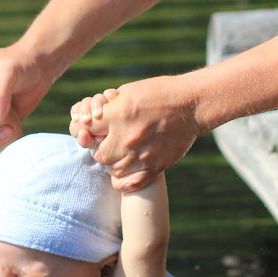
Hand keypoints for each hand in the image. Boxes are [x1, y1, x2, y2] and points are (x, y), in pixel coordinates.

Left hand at [70, 75, 201, 190]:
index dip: (86, 131)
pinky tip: (125, 171)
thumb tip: (91, 120)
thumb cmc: (159, 94)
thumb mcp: (129, 92)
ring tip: (121, 154)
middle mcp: (127, 137)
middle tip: (108, 144)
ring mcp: (141, 155)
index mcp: (118, 114)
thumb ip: (108, 108)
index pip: (87, 129)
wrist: (191, 105)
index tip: (92, 131)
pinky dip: (122, 181)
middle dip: (100, 150)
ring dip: (113, 164)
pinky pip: (128, 184)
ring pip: (112, 170)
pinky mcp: (153, 167)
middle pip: (98, 155)